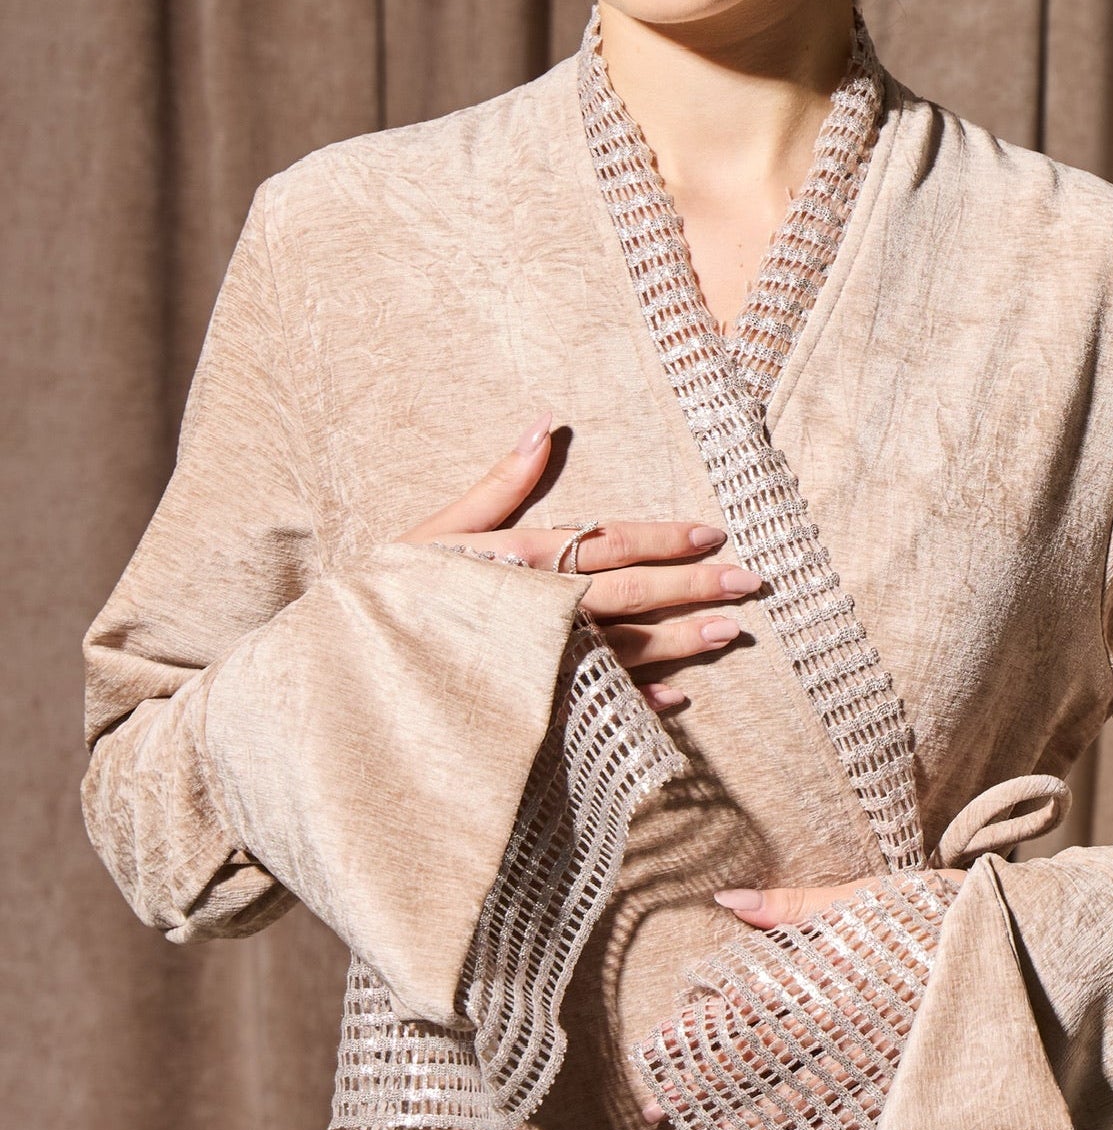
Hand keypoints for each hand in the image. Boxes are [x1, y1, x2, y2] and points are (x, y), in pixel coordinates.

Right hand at [401, 413, 759, 710]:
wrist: (346, 673)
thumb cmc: (389, 595)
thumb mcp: (439, 530)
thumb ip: (498, 484)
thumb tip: (546, 422)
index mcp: (521, 559)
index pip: (609, 540)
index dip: (663, 536)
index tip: (711, 533)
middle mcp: (540, 608)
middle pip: (632, 591)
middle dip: (695, 586)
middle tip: (750, 580)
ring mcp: (541, 663)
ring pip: (627, 648)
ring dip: (683, 641)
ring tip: (731, 634)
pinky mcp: (534, 708)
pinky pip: (598, 706)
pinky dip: (639, 703)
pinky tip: (678, 701)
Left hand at [639, 873, 963, 1121]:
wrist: (1043, 961)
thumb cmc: (955, 919)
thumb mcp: (876, 900)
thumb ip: (800, 909)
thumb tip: (726, 902)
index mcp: (834, 982)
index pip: (747, 1014)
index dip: (698, 1036)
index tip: (654, 1055)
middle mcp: (850, 1035)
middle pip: (761, 1068)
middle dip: (706, 1090)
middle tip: (655, 1113)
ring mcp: (880, 1077)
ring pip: (798, 1107)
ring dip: (747, 1125)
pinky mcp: (911, 1104)